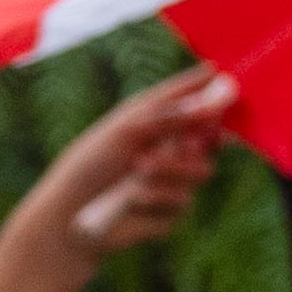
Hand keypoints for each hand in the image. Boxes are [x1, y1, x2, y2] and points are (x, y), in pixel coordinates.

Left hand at [0, 64, 238, 291]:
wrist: (71, 216)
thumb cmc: (90, 165)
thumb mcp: (128, 132)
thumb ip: (170, 117)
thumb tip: (210, 102)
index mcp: (151, 122)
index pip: (186, 100)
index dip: (205, 87)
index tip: (221, 74)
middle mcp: (165, 149)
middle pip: (208, 139)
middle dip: (196, 139)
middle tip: (186, 141)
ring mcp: (170, 182)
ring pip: (200, 172)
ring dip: (169, 170)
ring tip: (138, 170)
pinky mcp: (169, 213)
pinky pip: (181, 202)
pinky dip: (154, 199)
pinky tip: (130, 202)